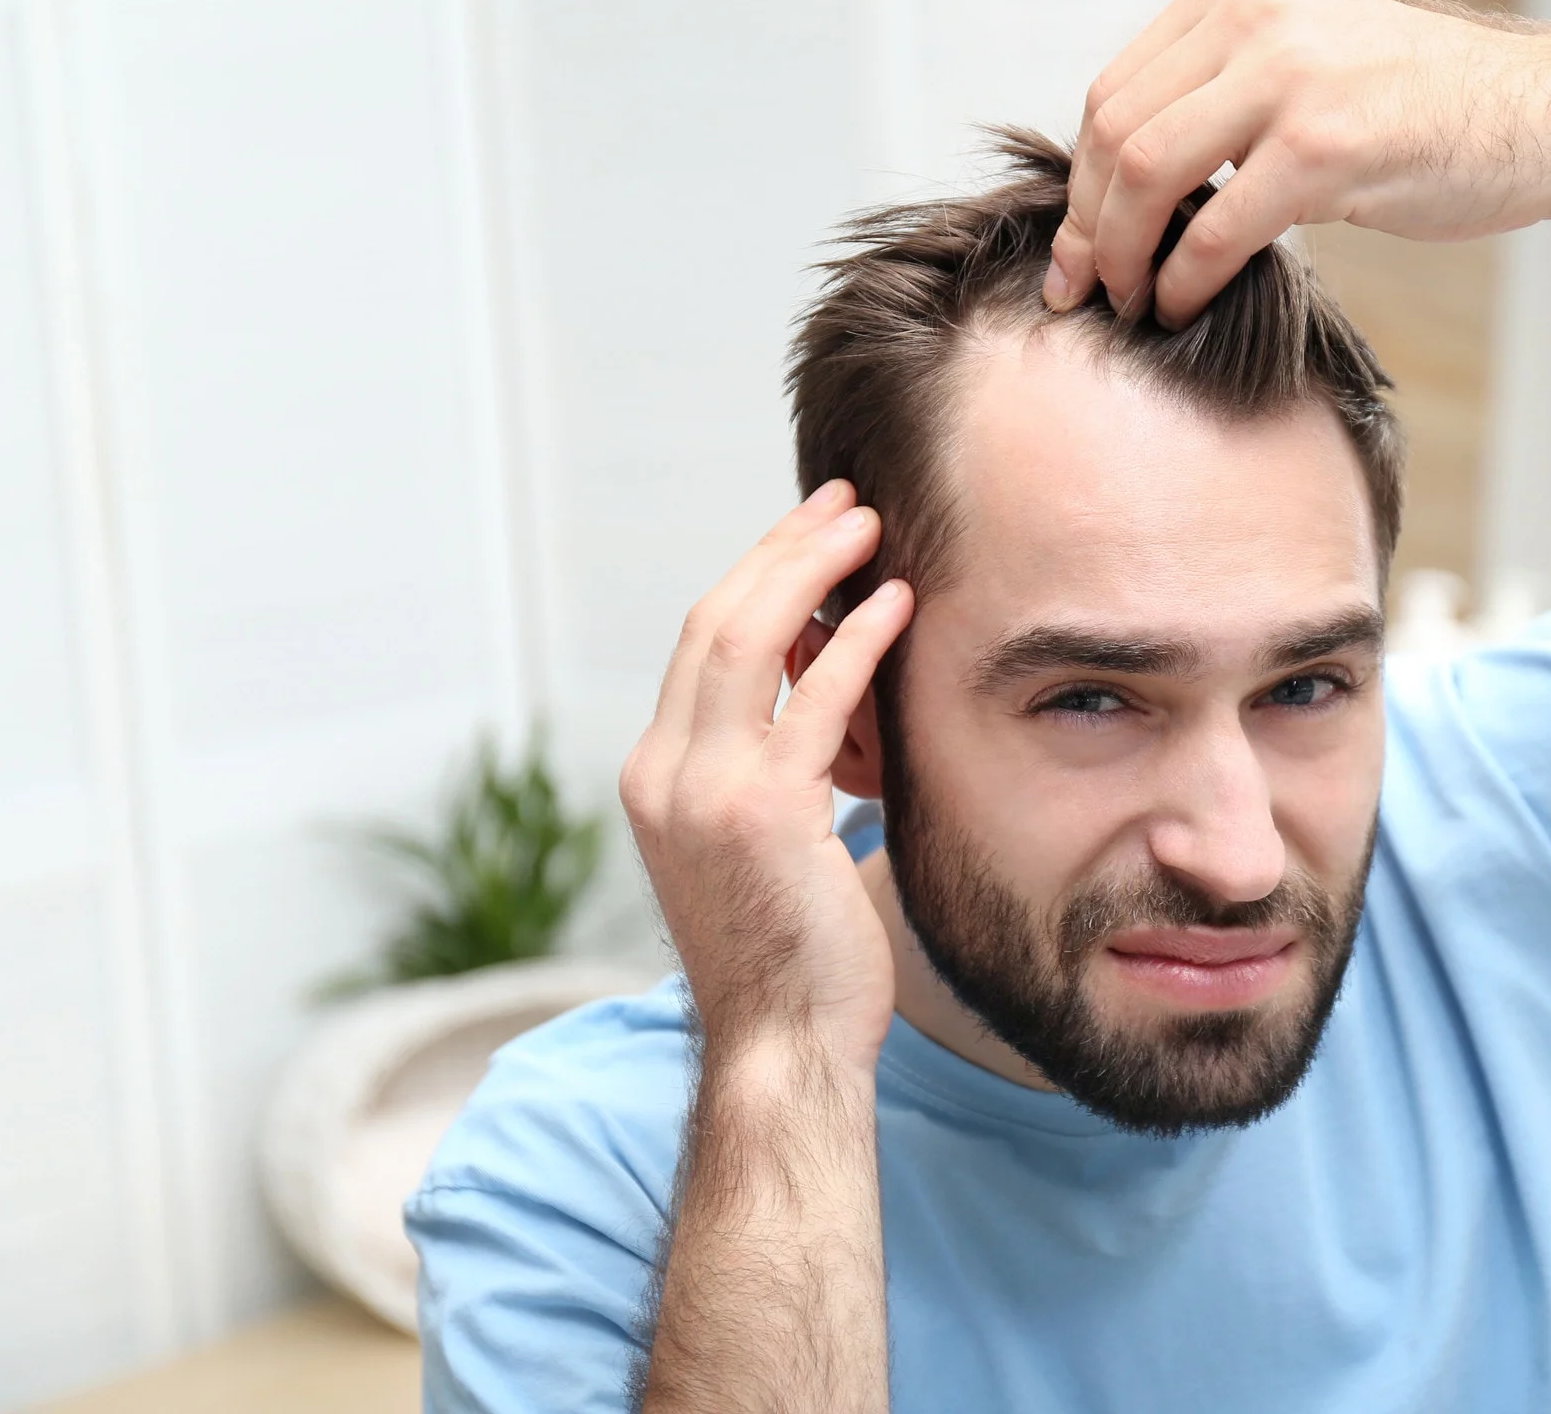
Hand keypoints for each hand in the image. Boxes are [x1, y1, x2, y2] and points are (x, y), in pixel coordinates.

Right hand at [618, 481, 913, 1070]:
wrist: (781, 1048)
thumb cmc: (792, 957)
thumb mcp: (758, 848)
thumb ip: (773, 774)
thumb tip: (827, 709)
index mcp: (654, 777)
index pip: (700, 647)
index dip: (756, 578)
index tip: (810, 536)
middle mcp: (663, 774)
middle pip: (716, 624)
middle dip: (781, 551)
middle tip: (843, 503)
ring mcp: (705, 793)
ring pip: (750, 642)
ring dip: (812, 571)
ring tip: (868, 527)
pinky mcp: (763, 814)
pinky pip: (816, 701)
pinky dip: (856, 643)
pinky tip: (895, 607)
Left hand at [1047, 0, 1550, 327]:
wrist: (1537, 113)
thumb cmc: (1418, 106)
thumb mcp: (1304, 56)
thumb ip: (1219, 89)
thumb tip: (1120, 177)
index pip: (1114, 92)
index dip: (1083, 183)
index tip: (1078, 247)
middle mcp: (1252, 17)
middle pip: (1116, 133)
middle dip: (1088, 227)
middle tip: (1084, 292)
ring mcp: (1290, 78)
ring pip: (1149, 176)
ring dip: (1124, 257)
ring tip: (1131, 304)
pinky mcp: (1325, 147)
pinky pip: (1217, 228)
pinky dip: (1183, 281)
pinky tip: (1182, 309)